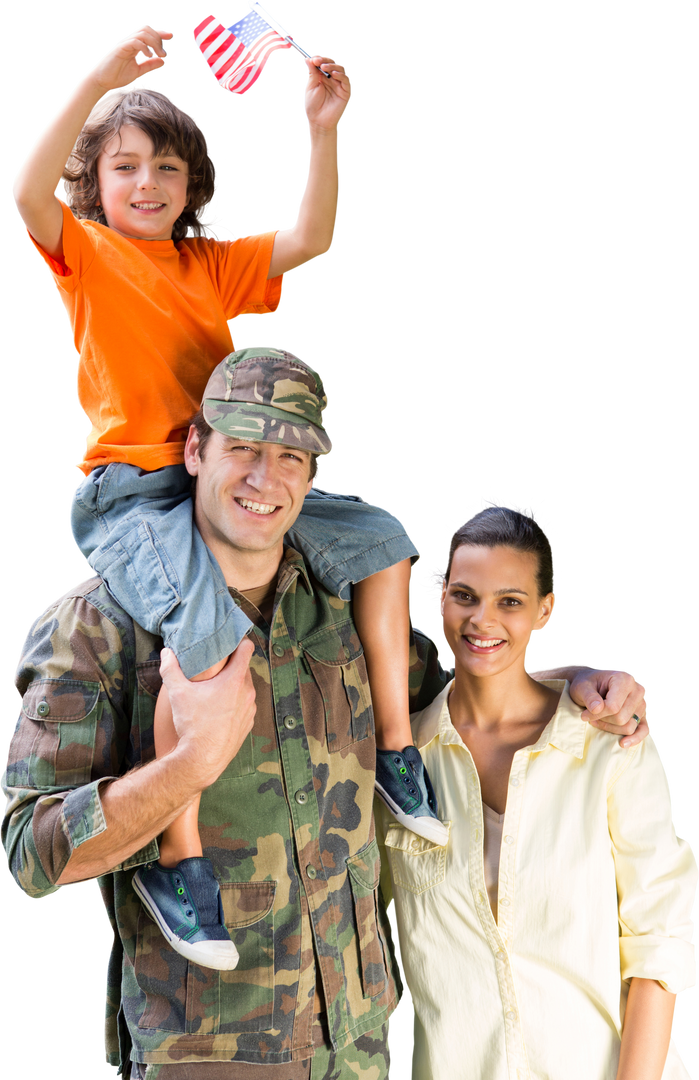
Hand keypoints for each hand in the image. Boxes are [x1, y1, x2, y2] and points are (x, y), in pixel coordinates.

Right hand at [86, 24, 174, 93]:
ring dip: (154, 42)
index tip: (172, 35)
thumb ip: (150, 65)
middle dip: (159, 36)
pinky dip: (144, 48)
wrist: (102, 81)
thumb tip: (163, 59)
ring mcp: (125, 43)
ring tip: (160, 55)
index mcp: (134, 45)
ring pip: (142, 33)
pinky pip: (134, 42)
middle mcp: (130, 41)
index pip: (149, 33)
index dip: (160, 32)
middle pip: (147, 29)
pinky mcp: (120, 48)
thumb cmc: (118, 75)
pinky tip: (148, 56)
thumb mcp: (139, 71)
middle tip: (164, 51)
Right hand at [159, 638, 256, 785]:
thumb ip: (171, 669)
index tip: (227, 641)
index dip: (238, 641)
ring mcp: (250, 710)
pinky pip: (245, 706)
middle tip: (215, 664)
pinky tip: (220, 708)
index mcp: (234, 680)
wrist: (201, 760)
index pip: (246, 648)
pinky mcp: (248, 724)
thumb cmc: (192, 725)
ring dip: (233, 685)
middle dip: (231, 665)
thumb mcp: (178, 694)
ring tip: (216, 688)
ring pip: (245, 688)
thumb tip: (167, 653)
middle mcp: (247, 692)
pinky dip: (235, 703)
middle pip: (244, 668)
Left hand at [302, 54, 352, 131]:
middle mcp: (332, 79)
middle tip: (319, 62)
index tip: (314, 59)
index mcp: (323, 77)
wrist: (319, 121)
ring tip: (325, 68)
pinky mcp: (345, 91)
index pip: (324, 63)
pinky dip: (341, 75)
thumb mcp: (311, 87)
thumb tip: (309, 59)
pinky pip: (346, 80)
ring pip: (341, 69)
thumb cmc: (314, 106)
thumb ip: (312, 73)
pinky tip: (334, 74)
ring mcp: (339, 84)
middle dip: (326, 61)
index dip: (320, 59)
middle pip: (333, 64)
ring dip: (333, 66)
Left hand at [569, 668, 649, 746]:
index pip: (613, 707)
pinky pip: (644, 730)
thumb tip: (597, 708)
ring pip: (629, 726)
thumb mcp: (582, 686)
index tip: (584, 715)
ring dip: (611, 728)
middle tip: (590, 716)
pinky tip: (623, 743)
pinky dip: (635, 738)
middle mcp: (638, 689)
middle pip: (621, 718)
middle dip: (603, 720)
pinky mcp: (643, 713)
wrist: (593, 683)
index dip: (597, 715)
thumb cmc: (588, 684)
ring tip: (598, 720)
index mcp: (624, 679)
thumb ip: (589, 696)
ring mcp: (643, 702)